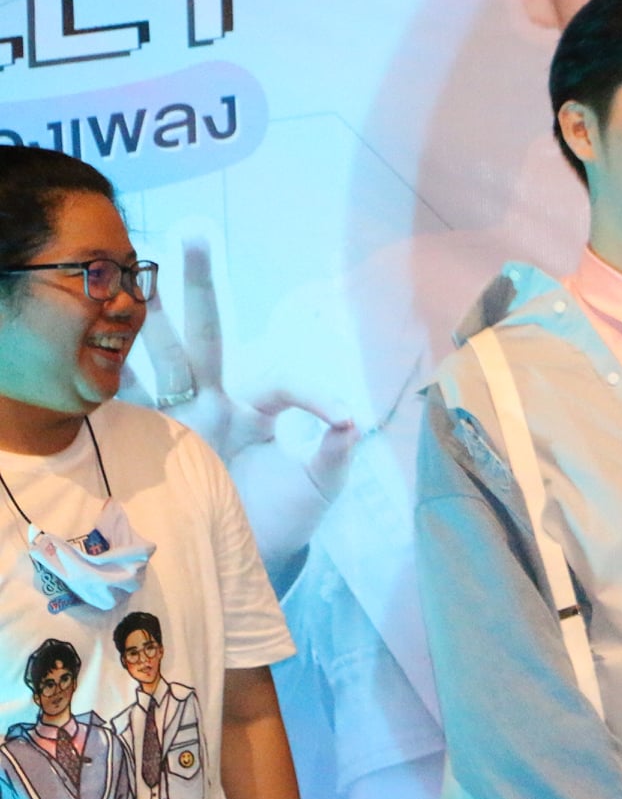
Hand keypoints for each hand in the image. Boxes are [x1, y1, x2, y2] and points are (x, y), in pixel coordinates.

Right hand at [129, 241, 358, 569]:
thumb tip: (352, 420)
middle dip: (198, 286)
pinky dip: (105, 373)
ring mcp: (175, 419)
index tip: (341, 415)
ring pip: (157, 357)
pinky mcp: (146, 443)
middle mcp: (213, 404)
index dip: (313, 391)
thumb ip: (335, 455)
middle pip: (206, 335)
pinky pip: (122, 402)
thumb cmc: (279, 521)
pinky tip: (92, 341)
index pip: (281, 378)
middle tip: (191, 235)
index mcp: (257, 409)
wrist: (236, 563)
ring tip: (129, 274)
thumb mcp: (316, 490)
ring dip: (143, 318)